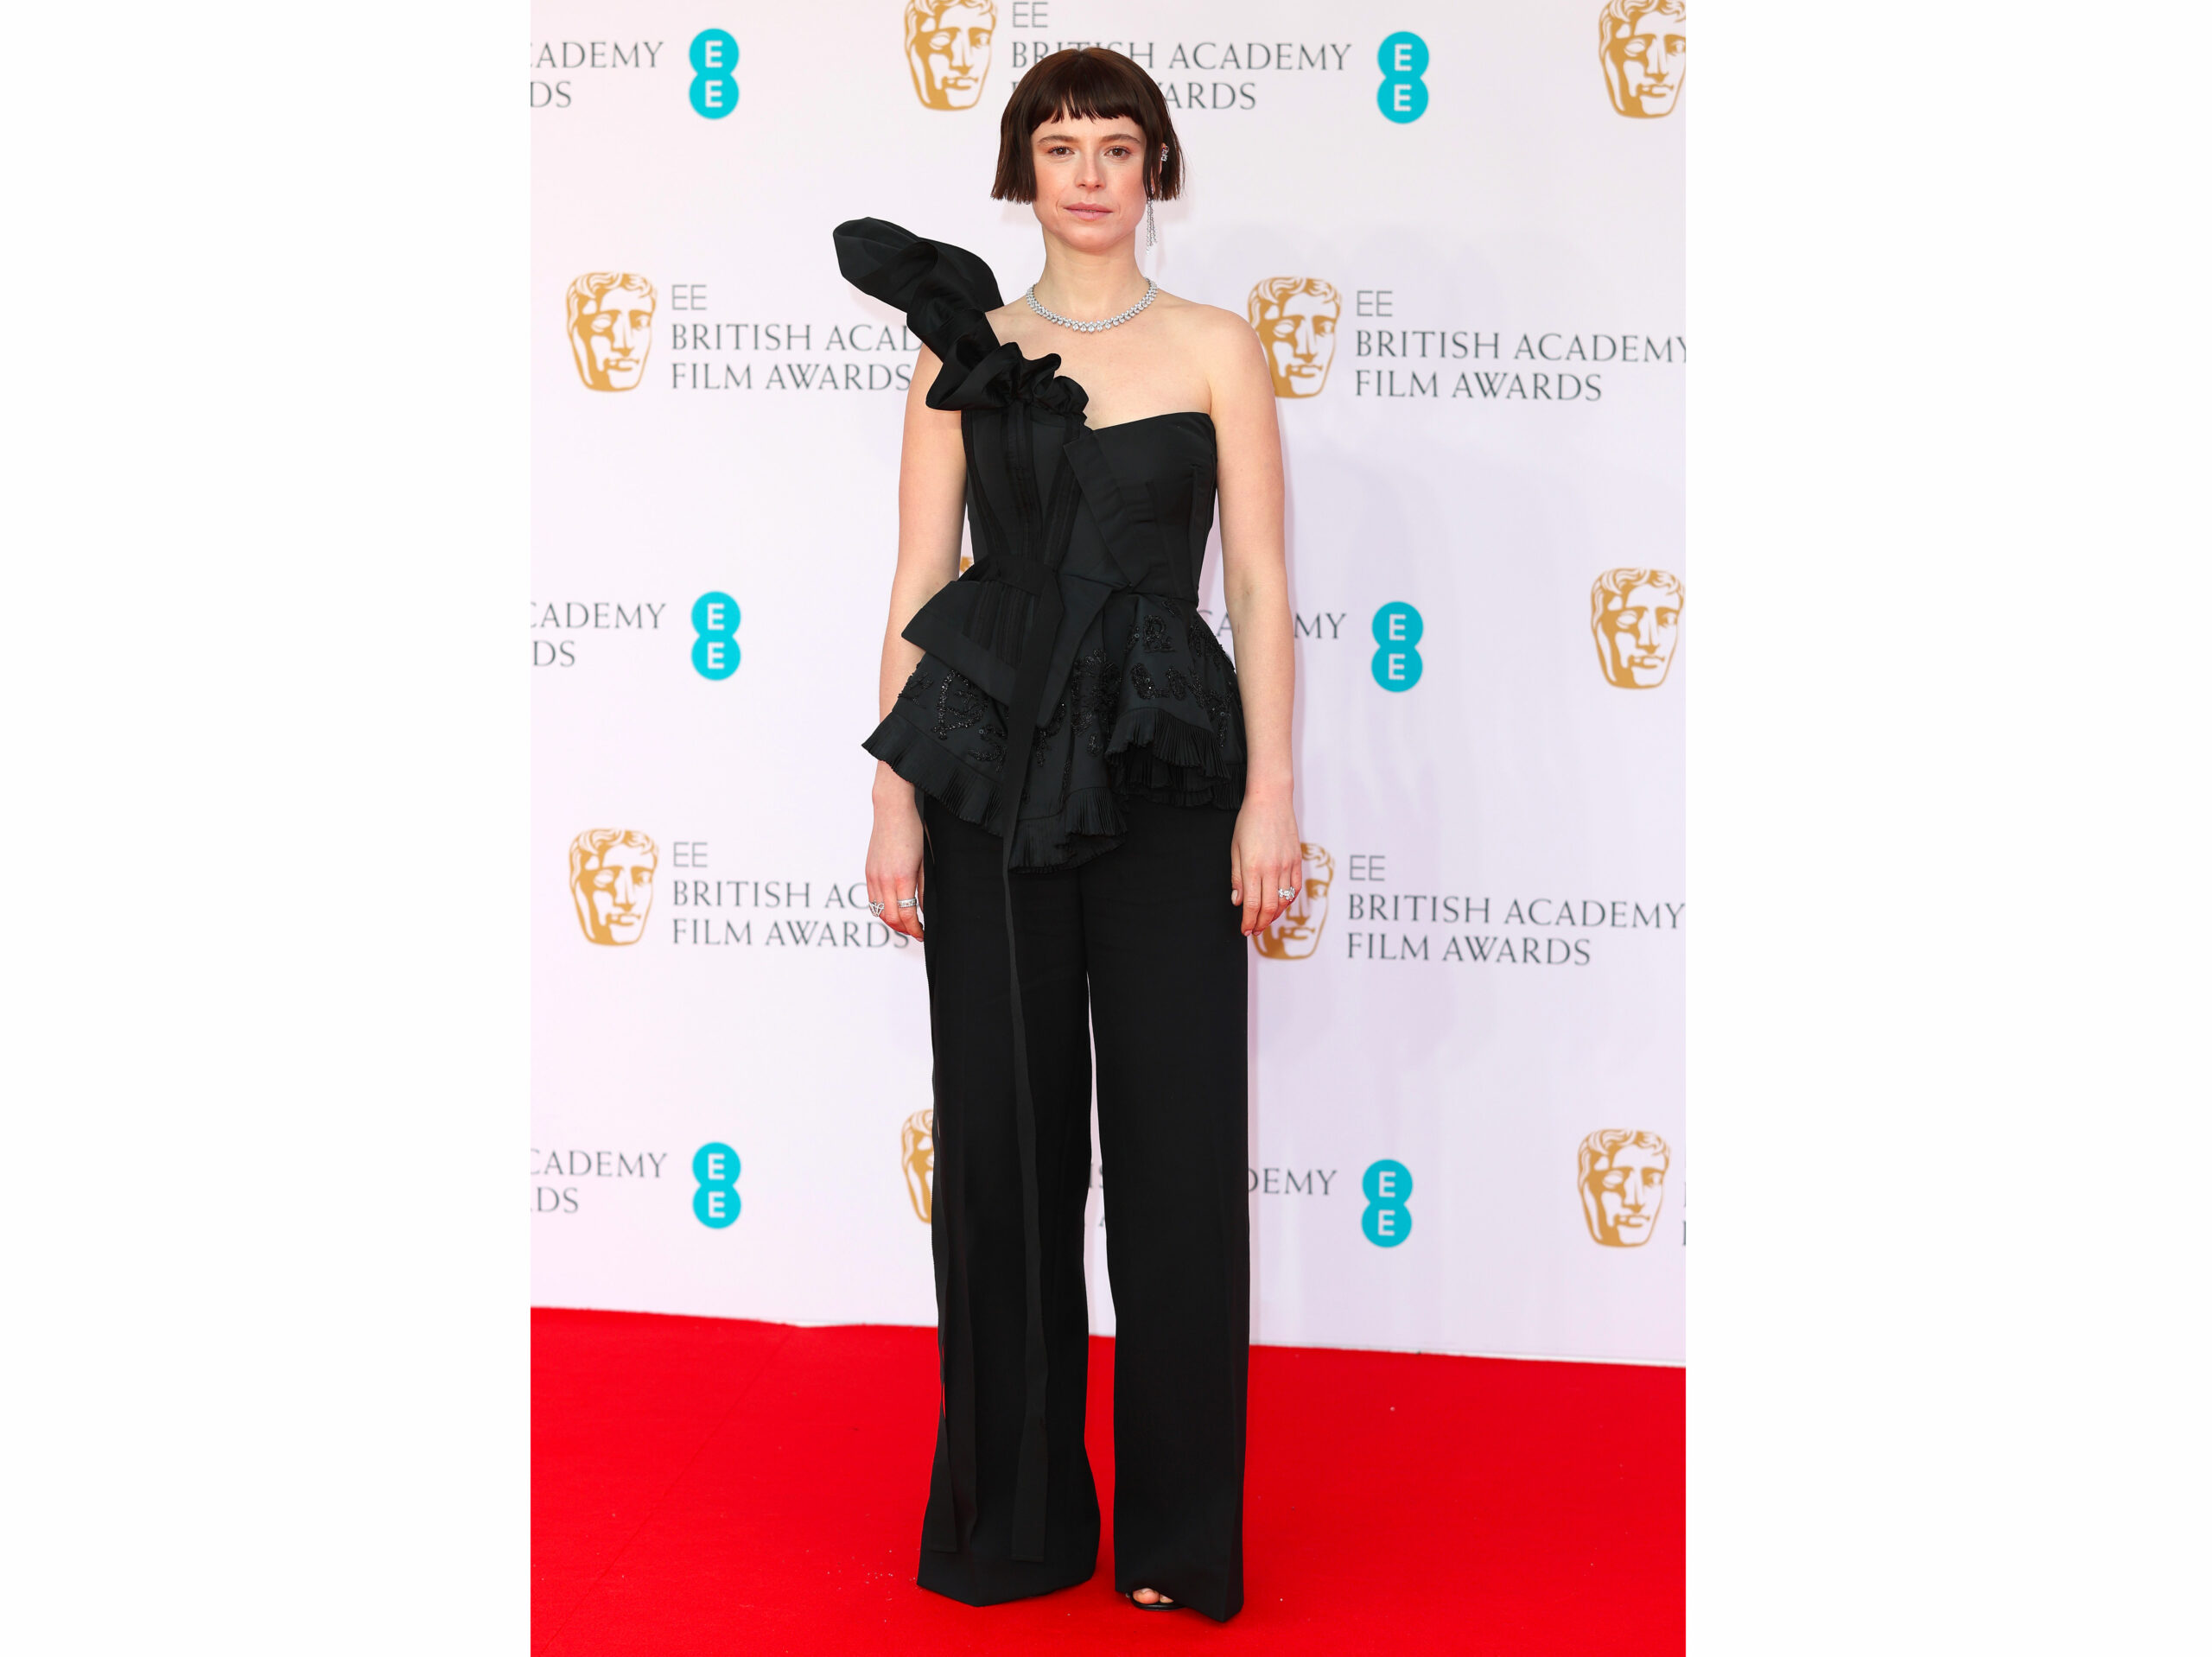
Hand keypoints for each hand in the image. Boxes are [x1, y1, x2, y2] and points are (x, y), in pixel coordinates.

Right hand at [867, 780, 926, 940]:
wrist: (892, 811)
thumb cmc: (913, 831)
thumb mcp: (924, 862)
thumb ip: (924, 887)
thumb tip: (924, 909)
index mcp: (901, 878)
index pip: (906, 915)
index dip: (915, 929)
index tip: (923, 933)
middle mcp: (883, 880)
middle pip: (891, 918)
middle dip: (904, 929)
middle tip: (917, 932)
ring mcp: (873, 876)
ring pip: (879, 911)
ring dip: (892, 922)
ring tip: (906, 923)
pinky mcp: (868, 872)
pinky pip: (871, 900)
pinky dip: (881, 910)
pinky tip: (892, 908)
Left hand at [1229, 788, 1299, 938]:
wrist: (1271, 800)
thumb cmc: (1249, 821)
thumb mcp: (1235, 849)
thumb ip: (1236, 877)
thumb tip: (1237, 901)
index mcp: (1252, 868)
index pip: (1252, 905)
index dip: (1248, 922)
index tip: (1245, 930)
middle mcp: (1272, 869)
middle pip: (1270, 908)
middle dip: (1261, 924)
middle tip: (1254, 930)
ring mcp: (1287, 865)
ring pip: (1284, 901)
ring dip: (1275, 915)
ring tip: (1265, 920)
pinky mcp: (1297, 860)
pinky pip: (1296, 887)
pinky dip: (1289, 900)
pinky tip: (1282, 904)